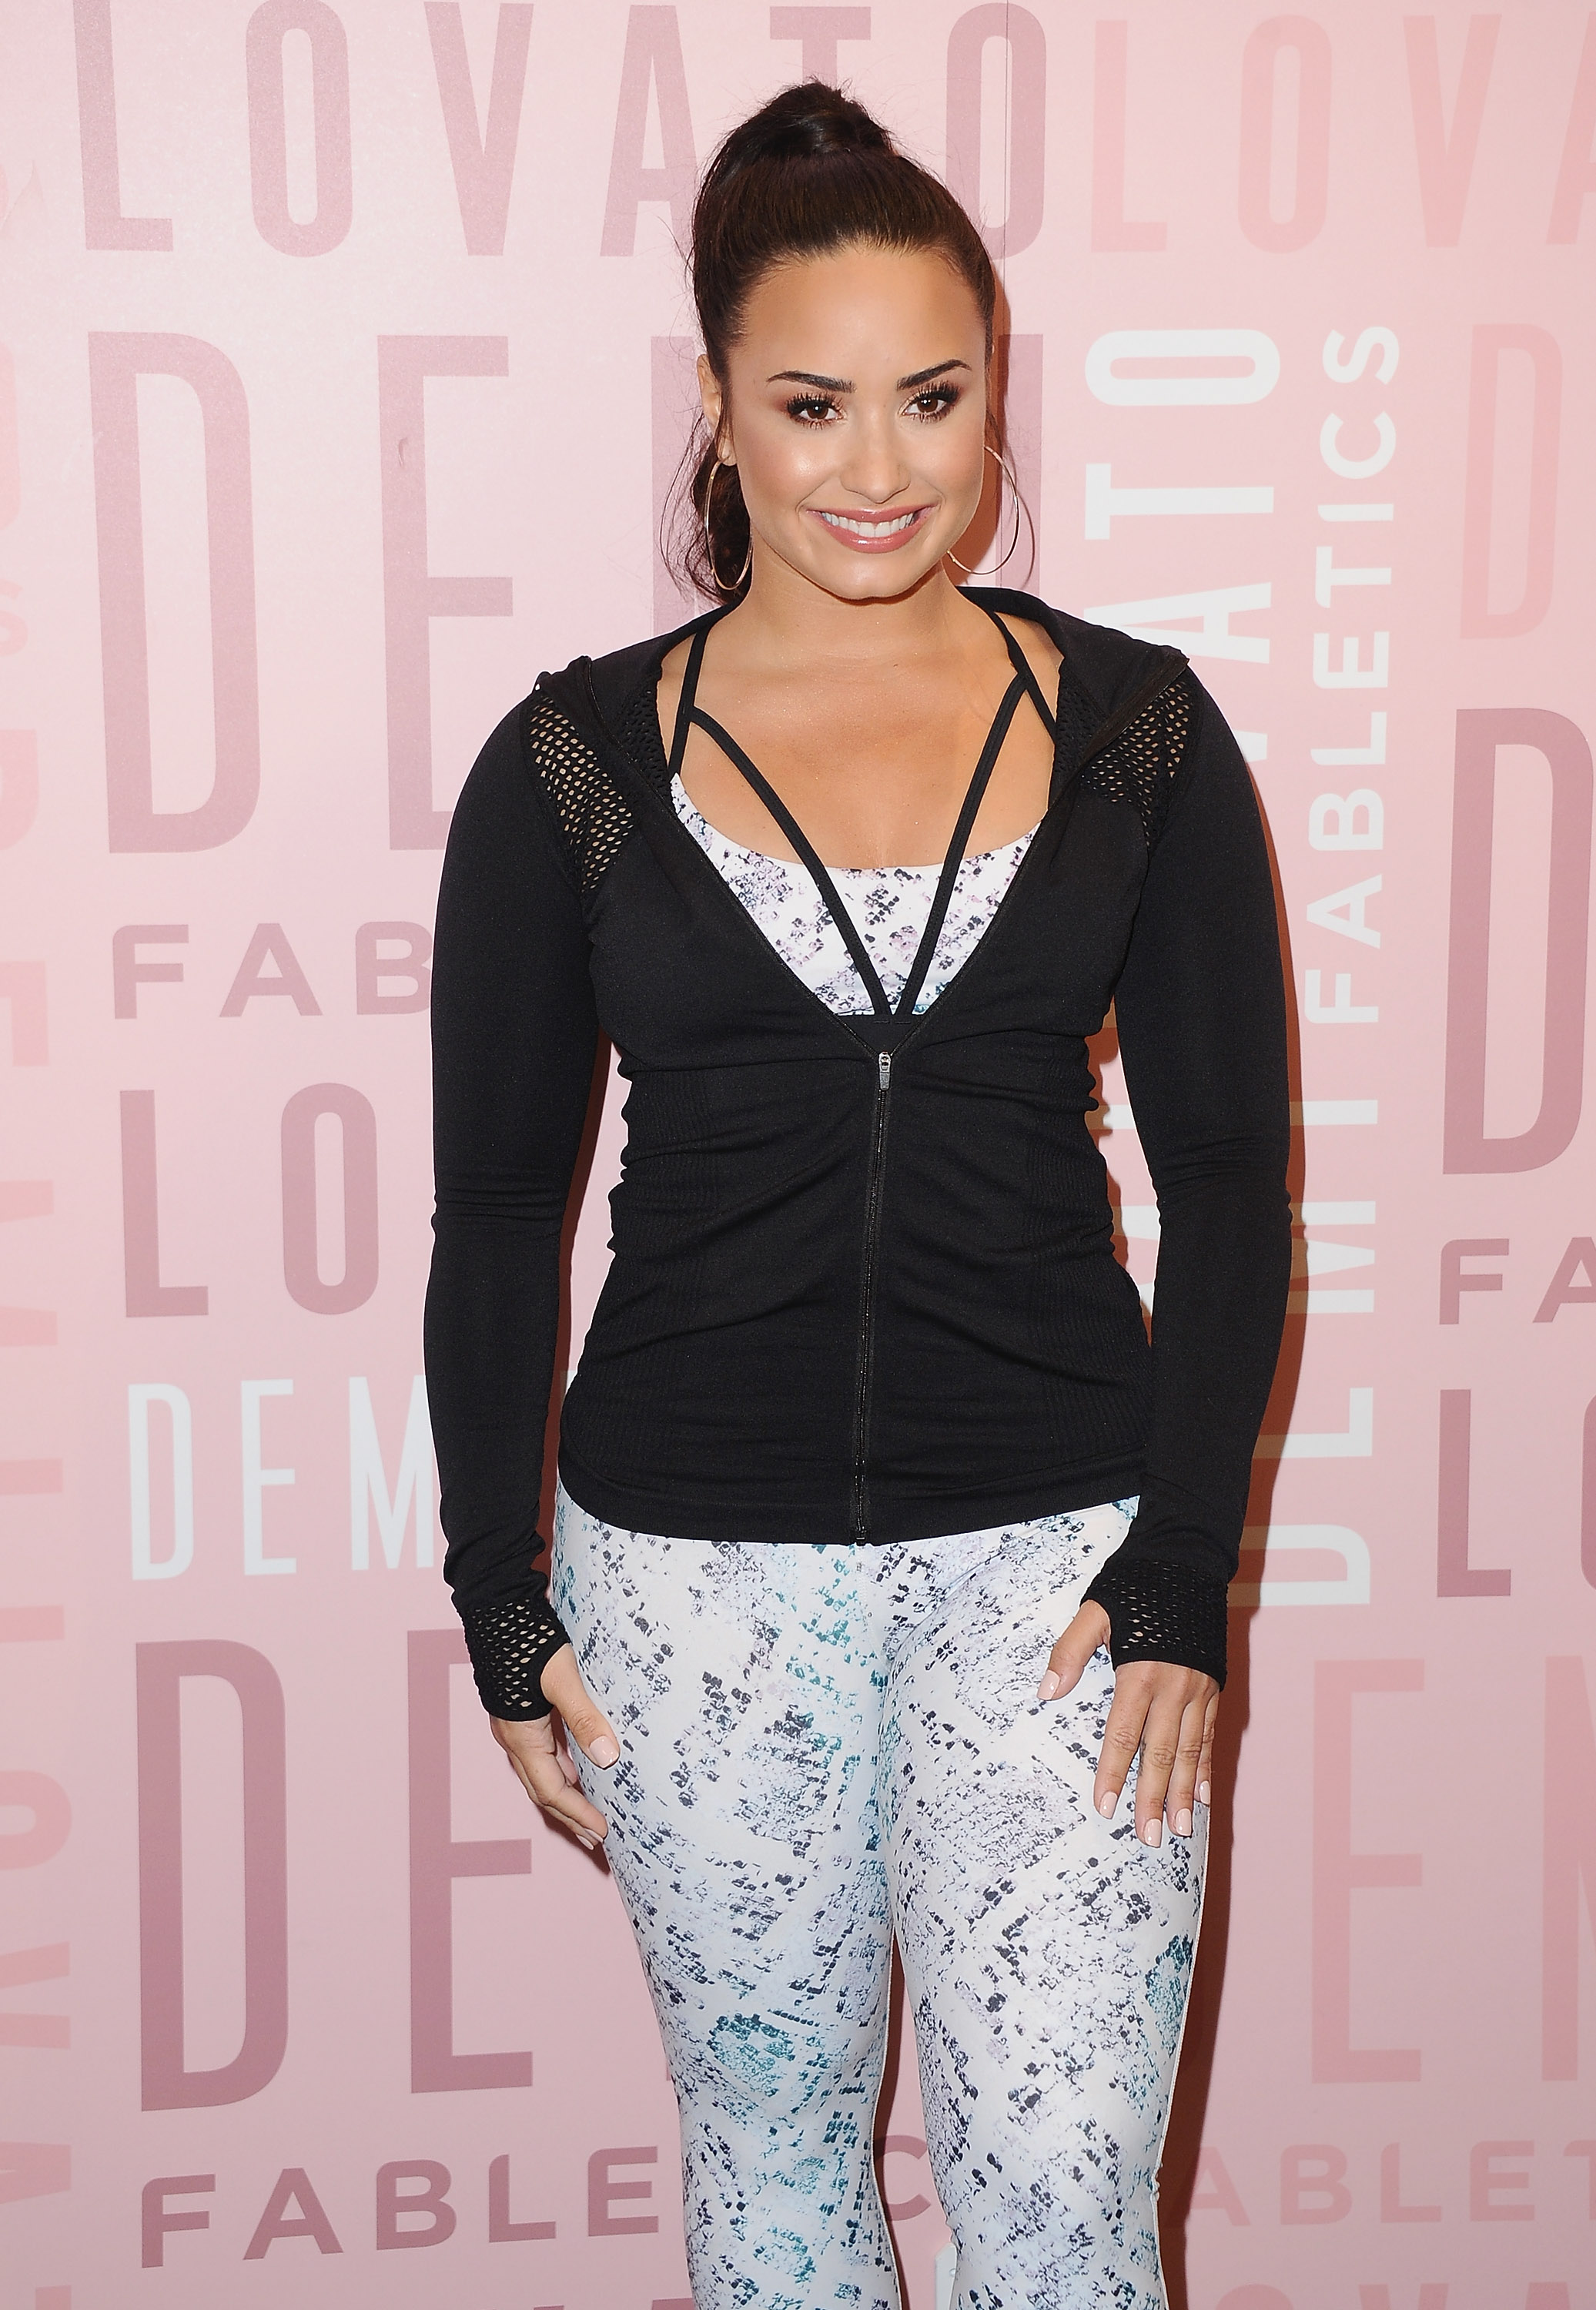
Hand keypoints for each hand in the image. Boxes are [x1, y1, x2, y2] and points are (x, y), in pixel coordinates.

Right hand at [491, 1643, 618, 1854]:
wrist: (497, 1609)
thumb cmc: (529, 1640)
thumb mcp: (563, 1678)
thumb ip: (584, 1717)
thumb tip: (608, 1758)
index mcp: (522, 1738)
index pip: (551, 1792)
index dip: (578, 1814)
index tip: (603, 1833)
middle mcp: (514, 1739)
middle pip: (542, 1791)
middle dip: (569, 1816)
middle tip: (596, 1838)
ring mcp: (515, 1726)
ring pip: (540, 1774)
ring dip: (564, 1796)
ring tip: (589, 1813)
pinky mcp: (521, 1712)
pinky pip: (541, 1754)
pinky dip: (560, 1770)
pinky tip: (578, 1769)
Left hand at [1038, 1601, 1217, 1846]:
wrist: (1187, 1561)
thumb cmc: (1135, 1586)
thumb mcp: (1095, 1611)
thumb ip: (1070, 1651)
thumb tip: (1046, 1693)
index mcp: (1140, 1672)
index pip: (1124, 1734)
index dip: (1114, 1772)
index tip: (1105, 1807)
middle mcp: (1174, 1686)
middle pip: (1161, 1752)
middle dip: (1153, 1798)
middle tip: (1149, 1838)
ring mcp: (1198, 1689)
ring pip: (1190, 1750)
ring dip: (1184, 1792)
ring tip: (1180, 1829)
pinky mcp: (1214, 1687)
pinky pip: (1209, 1734)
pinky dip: (1206, 1766)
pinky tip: (1204, 1794)